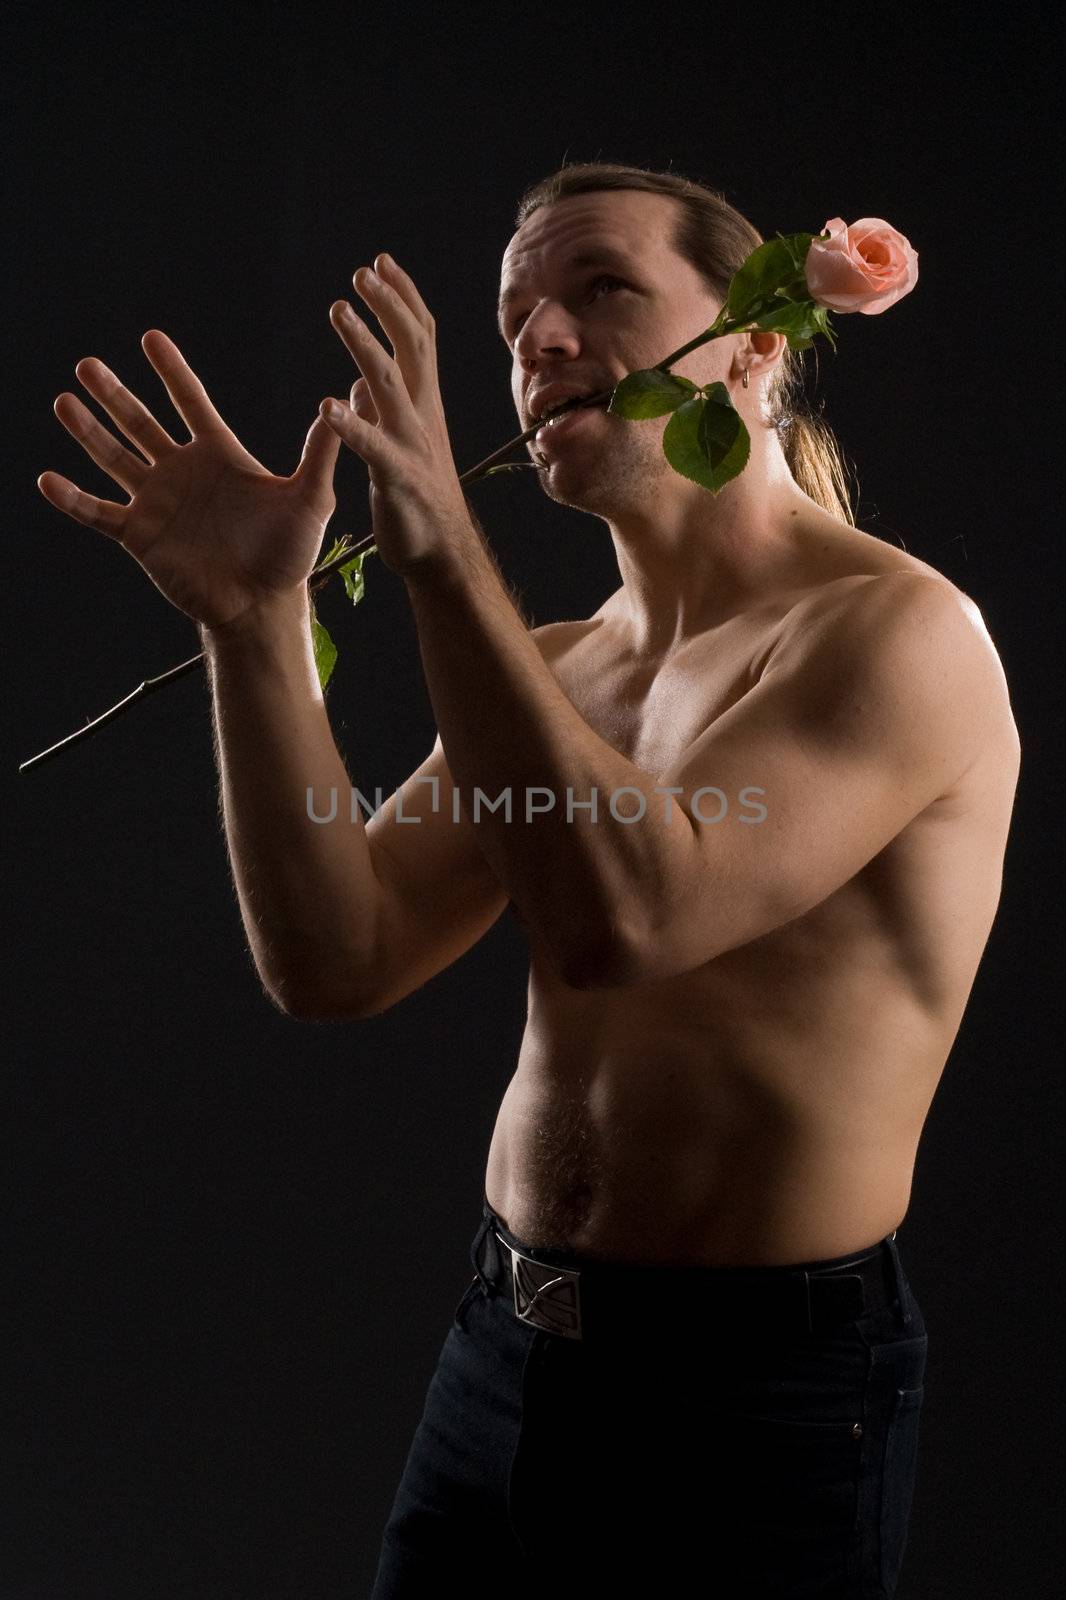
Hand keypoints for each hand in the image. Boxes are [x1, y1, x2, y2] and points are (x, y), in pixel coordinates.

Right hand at [38, 331, 343, 630]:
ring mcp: (157, 503)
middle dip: (114, 394)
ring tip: (64, 401)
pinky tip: (48, 479)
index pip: (190, 402)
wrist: (261, 606)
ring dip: (88, 431)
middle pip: (140, 422)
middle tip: (88, 365)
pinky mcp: (139, 536)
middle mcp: (182, 472)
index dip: (172, 371)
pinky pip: (98, 513)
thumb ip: (319, 454)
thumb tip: (339, 403)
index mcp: (218, 455)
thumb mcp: (311, 500)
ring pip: (113, 458)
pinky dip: (72, 498)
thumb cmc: (289, 555)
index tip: (151, 338)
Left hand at [320, 254, 472, 577]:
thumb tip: (357, 386)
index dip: (402, 297)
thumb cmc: (418, 498)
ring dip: (364, 343)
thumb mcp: (399, 445)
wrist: (441, 552)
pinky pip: (372, 446)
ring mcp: (412, 444)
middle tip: (363, 271)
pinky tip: (326, 405)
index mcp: (423, 404)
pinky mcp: (397, 477)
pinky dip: (351, 424)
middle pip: (413, 346)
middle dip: (390, 305)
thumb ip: (380, 412)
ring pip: (390, 382)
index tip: (381, 261)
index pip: (419, 337)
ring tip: (339, 309)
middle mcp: (422, 415)